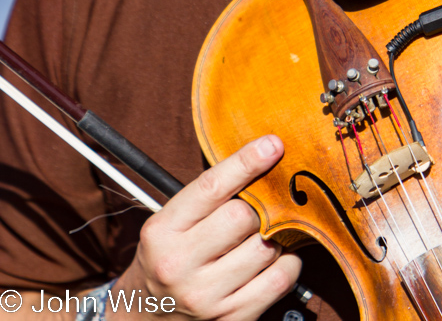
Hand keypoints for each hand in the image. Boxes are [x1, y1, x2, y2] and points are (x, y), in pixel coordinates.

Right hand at [116, 135, 300, 320]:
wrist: (145, 318)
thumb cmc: (166, 258)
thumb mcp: (170, 222)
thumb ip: (208, 197)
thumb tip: (262, 159)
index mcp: (163, 231)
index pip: (211, 187)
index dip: (247, 162)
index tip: (272, 145)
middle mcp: (180, 264)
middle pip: (243, 216)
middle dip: (261, 205)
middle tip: (265, 203)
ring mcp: (205, 296)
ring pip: (265, 247)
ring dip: (276, 234)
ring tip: (268, 231)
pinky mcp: (231, 319)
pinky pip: (280, 280)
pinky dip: (289, 261)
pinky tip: (279, 255)